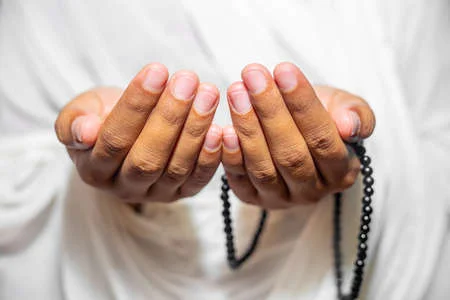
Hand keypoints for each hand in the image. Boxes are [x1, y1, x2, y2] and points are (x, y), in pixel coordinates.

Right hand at [55, 63, 221, 202]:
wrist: (126, 132)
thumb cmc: (102, 117)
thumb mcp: (81, 112)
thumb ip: (73, 121)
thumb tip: (84, 131)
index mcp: (94, 169)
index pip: (114, 140)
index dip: (136, 106)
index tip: (157, 71)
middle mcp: (124, 188)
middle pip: (147, 158)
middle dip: (170, 116)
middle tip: (188, 80)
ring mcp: (155, 194)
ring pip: (175, 168)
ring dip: (195, 130)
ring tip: (208, 94)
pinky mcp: (181, 193)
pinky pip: (197, 180)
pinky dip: (210, 157)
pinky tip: (220, 130)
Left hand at [221, 63, 374, 208]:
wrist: (298, 133)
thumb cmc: (324, 116)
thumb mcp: (345, 108)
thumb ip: (356, 114)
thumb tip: (349, 126)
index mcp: (342, 171)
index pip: (322, 139)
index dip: (302, 105)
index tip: (284, 70)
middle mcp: (312, 192)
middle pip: (290, 154)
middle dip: (270, 111)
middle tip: (253, 75)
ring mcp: (281, 199)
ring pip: (263, 168)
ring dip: (248, 128)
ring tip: (236, 91)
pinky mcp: (253, 198)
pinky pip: (241, 181)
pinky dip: (231, 156)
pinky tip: (224, 129)